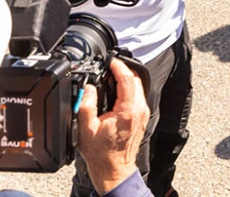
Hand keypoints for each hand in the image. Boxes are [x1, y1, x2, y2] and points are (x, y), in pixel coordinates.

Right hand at [77, 59, 149, 195]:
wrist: (114, 169)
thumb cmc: (101, 153)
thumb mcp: (86, 128)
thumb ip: (86, 105)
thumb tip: (88, 87)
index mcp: (128, 111)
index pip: (128, 79)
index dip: (119, 66)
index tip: (111, 61)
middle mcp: (140, 110)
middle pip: (136, 80)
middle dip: (123, 71)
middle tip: (109, 68)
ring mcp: (143, 114)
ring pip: (139, 87)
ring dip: (126, 80)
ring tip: (110, 78)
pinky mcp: (142, 117)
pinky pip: (137, 96)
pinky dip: (128, 90)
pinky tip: (115, 92)